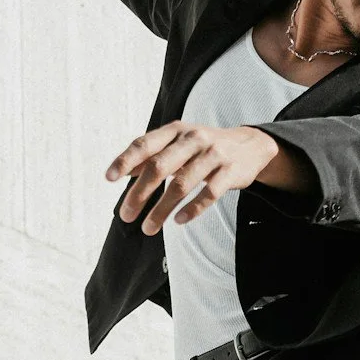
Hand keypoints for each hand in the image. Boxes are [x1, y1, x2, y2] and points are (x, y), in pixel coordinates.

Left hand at [106, 120, 299, 235]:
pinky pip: (209, 193)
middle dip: (139, 193)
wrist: (250, 145)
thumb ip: (152, 154)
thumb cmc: (205, 147)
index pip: (145, 144)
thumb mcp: (178, 143)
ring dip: (161, 209)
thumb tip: (123, 171)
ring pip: (182, 184)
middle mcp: (193, 139)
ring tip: (148, 228)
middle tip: (125, 215)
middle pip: (159, 166)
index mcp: (176, 131)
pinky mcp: (230, 172)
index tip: (109, 178)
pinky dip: (193, 209)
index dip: (125, 161)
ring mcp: (213, 155)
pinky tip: (179, 221)